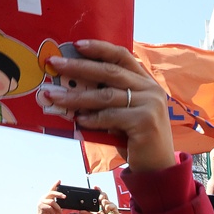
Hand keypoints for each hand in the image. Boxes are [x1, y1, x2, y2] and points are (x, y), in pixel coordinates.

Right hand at [34, 180, 64, 213]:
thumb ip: (58, 204)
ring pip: (52, 202)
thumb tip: (64, 201)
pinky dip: (53, 212)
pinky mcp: (40, 206)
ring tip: (59, 212)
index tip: (59, 180)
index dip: (55, 185)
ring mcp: (41, 201)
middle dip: (59, 194)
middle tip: (65, 196)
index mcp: (47, 197)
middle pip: (51, 192)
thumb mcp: (55, 208)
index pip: (51, 189)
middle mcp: (44, 197)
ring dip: (57, 208)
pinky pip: (49, 208)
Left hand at [45, 41, 174, 172]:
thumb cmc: (136, 141)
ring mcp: (150, 105)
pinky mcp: (145, 121)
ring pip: (106, 95)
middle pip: (110, 71)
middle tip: (55, 64)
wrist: (158, 168)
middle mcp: (151, 90)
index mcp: (146, 83)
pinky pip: (110, 116)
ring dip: (77, 97)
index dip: (100, 48)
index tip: (77, 45)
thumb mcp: (123, 115)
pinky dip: (92, 119)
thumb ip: (107, 100)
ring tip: (55, 96)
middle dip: (79, 67)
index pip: (123, 56)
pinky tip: (78, 121)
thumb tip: (72, 89)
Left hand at [86, 189, 122, 213]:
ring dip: (103, 205)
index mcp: (101, 204)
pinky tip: (107, 212)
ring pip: (105, 200)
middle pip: (104, 194)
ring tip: (104, 211)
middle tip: (99, 200)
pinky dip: (107, 208)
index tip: (95, 187)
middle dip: (101, 195)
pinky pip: (109, 205)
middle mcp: (106, 203)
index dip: (98, 190)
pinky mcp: (114, 207)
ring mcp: (110, 205)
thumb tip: (80, 211)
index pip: (99, 195)